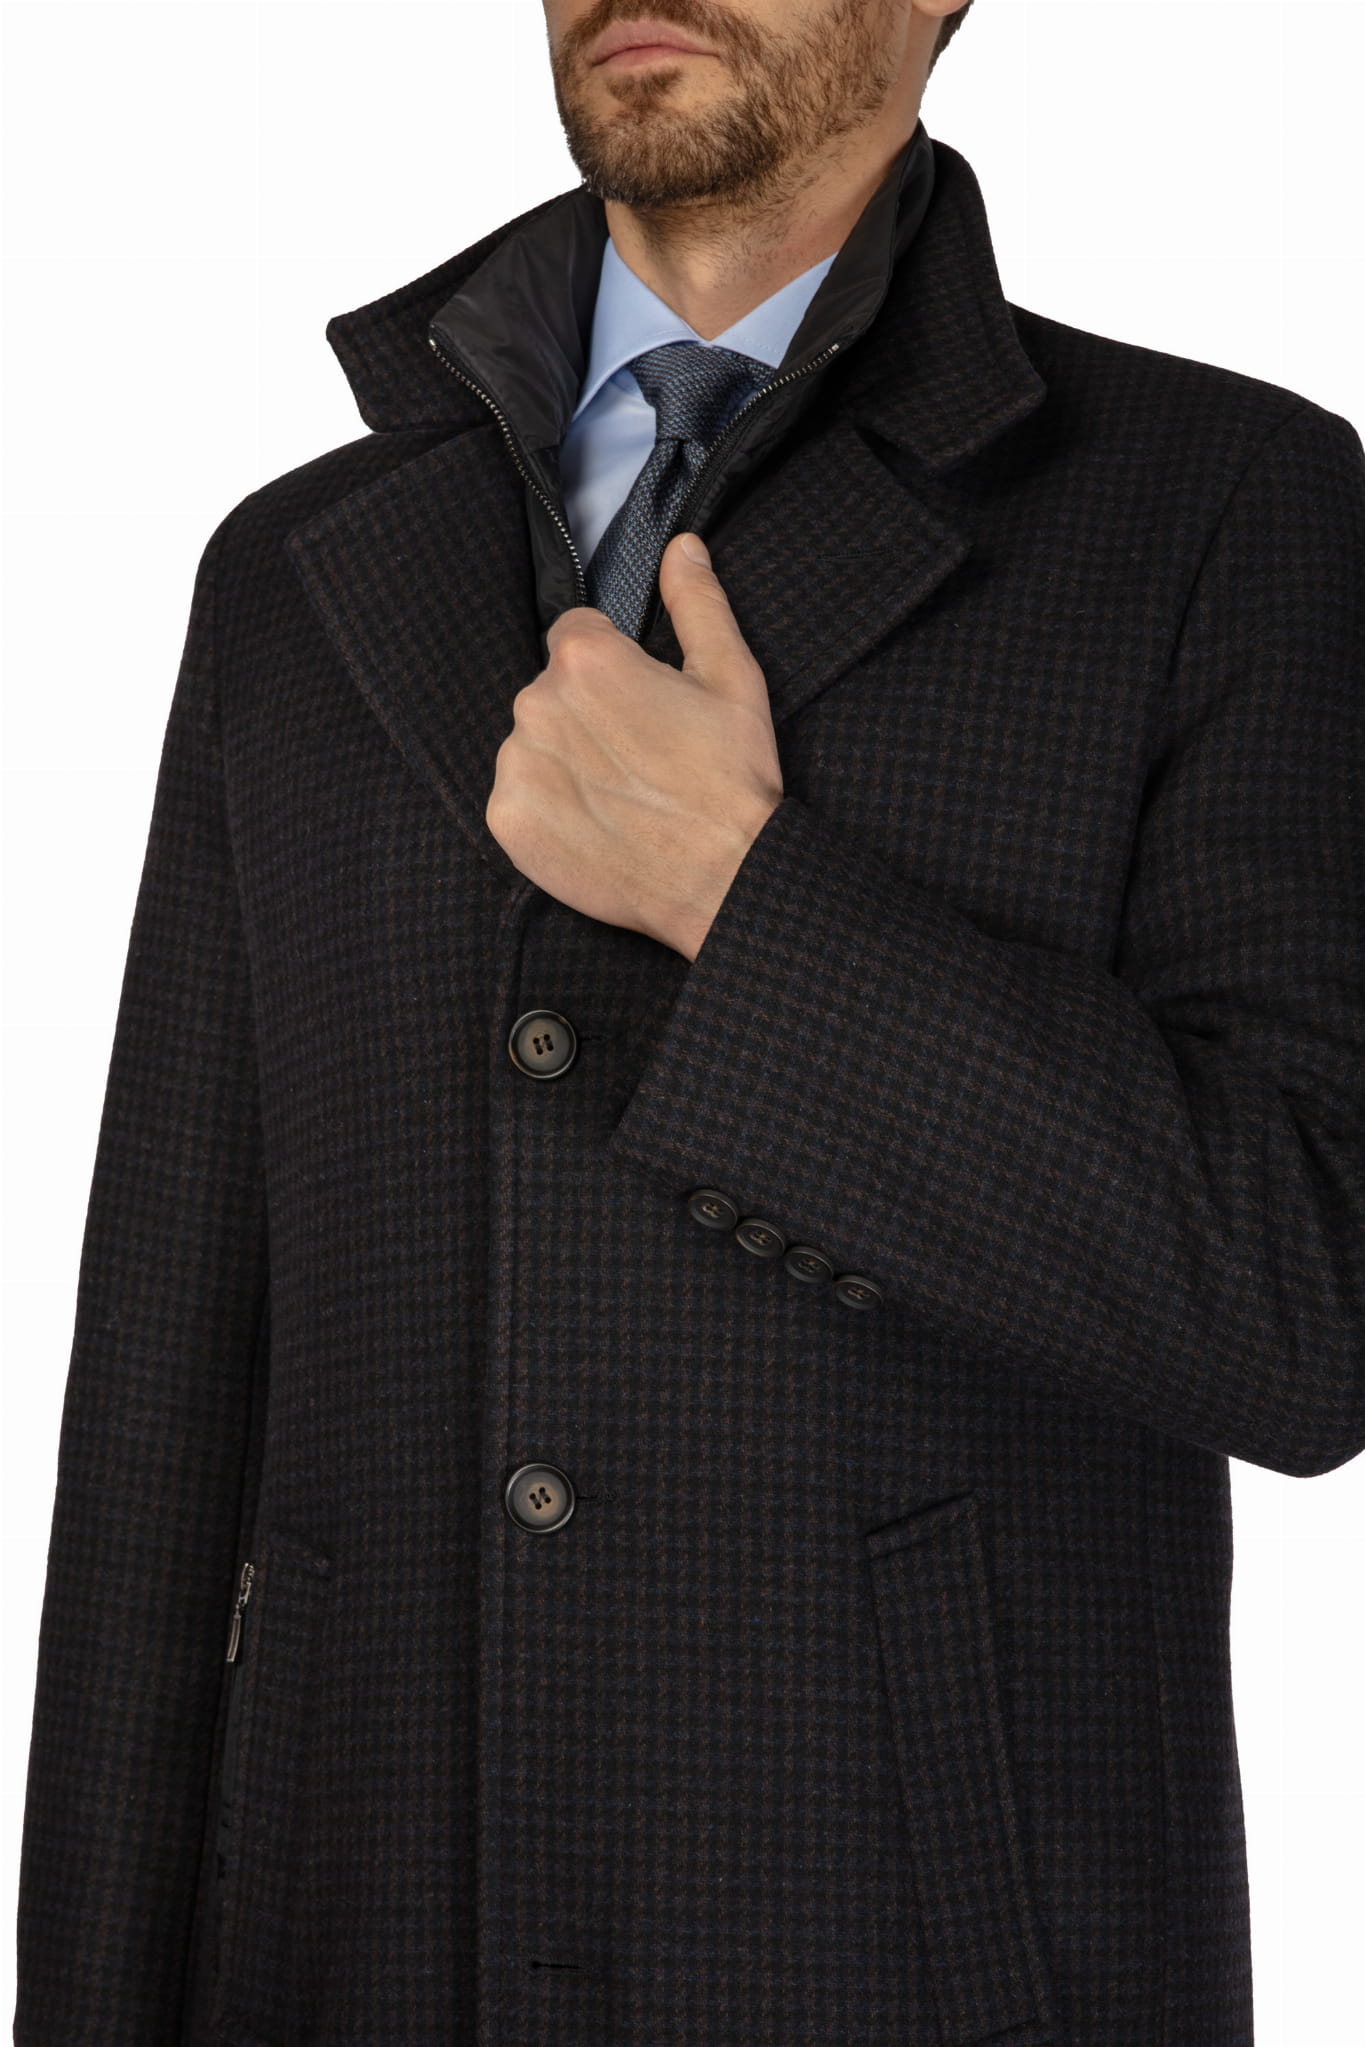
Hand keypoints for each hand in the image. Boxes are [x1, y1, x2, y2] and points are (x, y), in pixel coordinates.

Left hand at [484, 532, 783, 960]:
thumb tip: (681, 545)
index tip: (645, 705)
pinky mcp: (507, 820)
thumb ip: (696, 602)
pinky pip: (516, 798)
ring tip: (621, 796)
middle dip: (588, 714)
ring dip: (564, 761)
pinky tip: (595, 825)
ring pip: (532, 744)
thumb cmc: (733, 778)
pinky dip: (547, 810)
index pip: (575, 633)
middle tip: (641, 757)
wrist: (724, 880)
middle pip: (550, 690)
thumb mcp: (731, 676)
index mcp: (585, 657)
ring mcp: (516, 765)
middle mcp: (535, 703)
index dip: (615, 666)